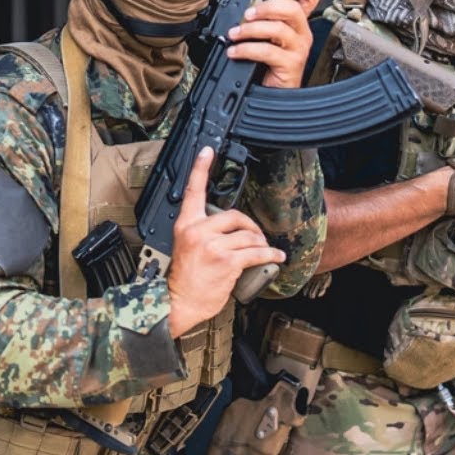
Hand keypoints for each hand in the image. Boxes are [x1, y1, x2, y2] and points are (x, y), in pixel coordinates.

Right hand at [167, 147, 285, 336]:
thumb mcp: (185, 247)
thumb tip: (229, 228)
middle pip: (234, 215)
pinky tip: (276, 257)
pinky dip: (270, 254)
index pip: (193, 191)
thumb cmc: (184, 279)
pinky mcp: (226, 261)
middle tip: (256, 237)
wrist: (179, 302)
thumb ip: (202, 231)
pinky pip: (255, 252)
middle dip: (250, 226)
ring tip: (265, 250)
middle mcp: (198, 231)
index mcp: (186, 225)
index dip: (201, 169)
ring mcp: (212, 245)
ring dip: (261, 243)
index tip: (207, 151)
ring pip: (248, 235)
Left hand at [226, 0, 319, 88]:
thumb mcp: (266, 41)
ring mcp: (298, 49)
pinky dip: (247, 49)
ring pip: (278, 29)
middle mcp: (302, 35)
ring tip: (234, 34)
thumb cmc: (269, 68)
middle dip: (267, 7)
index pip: (309, 0)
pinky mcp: (291, 64)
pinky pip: (267, 50)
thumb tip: (244, 10)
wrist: (274, 96)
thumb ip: (262, 24)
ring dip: (251, 29)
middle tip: (248, 14)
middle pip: (293, 9)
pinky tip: (235, 51)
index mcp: (297, 26)